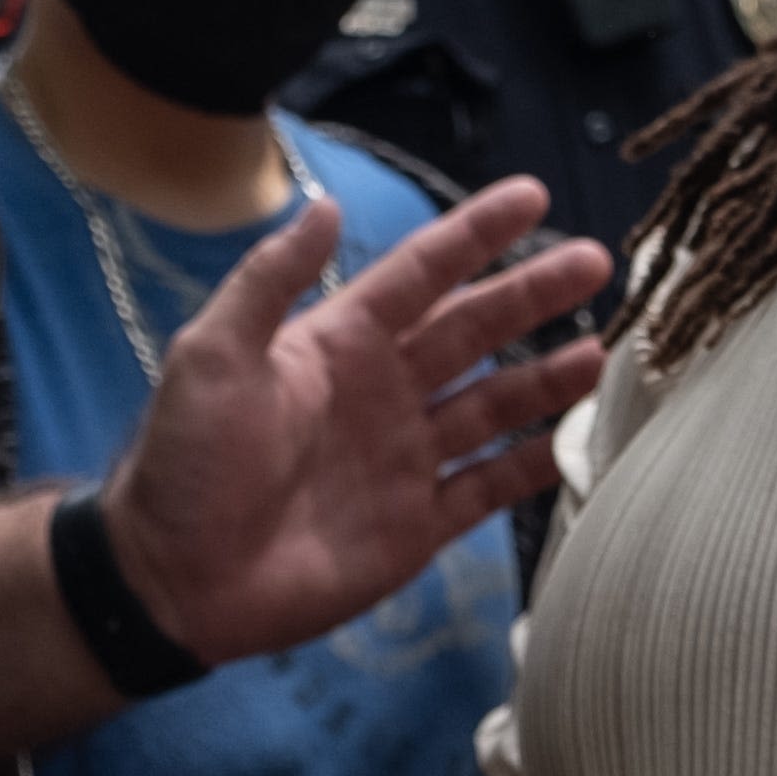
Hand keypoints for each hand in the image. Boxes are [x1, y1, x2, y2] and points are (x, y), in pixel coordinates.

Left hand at [100, 177, 606, 667]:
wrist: (173, 579)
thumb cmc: (183, 461)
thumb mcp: (212, 355)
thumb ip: (269, 281)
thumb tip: (324, 203)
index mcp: (337, 343)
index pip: (421, 274)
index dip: (475, 235)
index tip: (532, 196)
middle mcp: (381, 392)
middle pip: (473, 331)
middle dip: (533, 296)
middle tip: (595, 262)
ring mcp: (404, 459)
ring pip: (493, 405)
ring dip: (546, 379)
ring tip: (603, 353)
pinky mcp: (416, 526)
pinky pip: (489, 487)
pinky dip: (533, 466)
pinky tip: (577, 443)